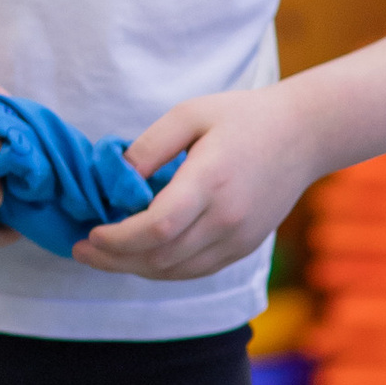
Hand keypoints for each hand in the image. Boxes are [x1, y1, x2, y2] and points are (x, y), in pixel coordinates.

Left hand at [73, 86, 316, 281]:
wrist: (304, 135)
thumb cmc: (242, 117)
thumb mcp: (189, 114)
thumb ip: (149, 147)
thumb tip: (115, 179)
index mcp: (211, 180)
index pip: (157, 227)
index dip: (117, 239)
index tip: (90, 232)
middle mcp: (227, 218)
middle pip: (160, 257)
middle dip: (114, 259)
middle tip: (81, 250)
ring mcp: (239, 238)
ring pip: (176, 271)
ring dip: (134, 268)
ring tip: (103, 255)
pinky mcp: (244, 247)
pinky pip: (195, 270)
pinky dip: (162, 269)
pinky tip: (139, 256)